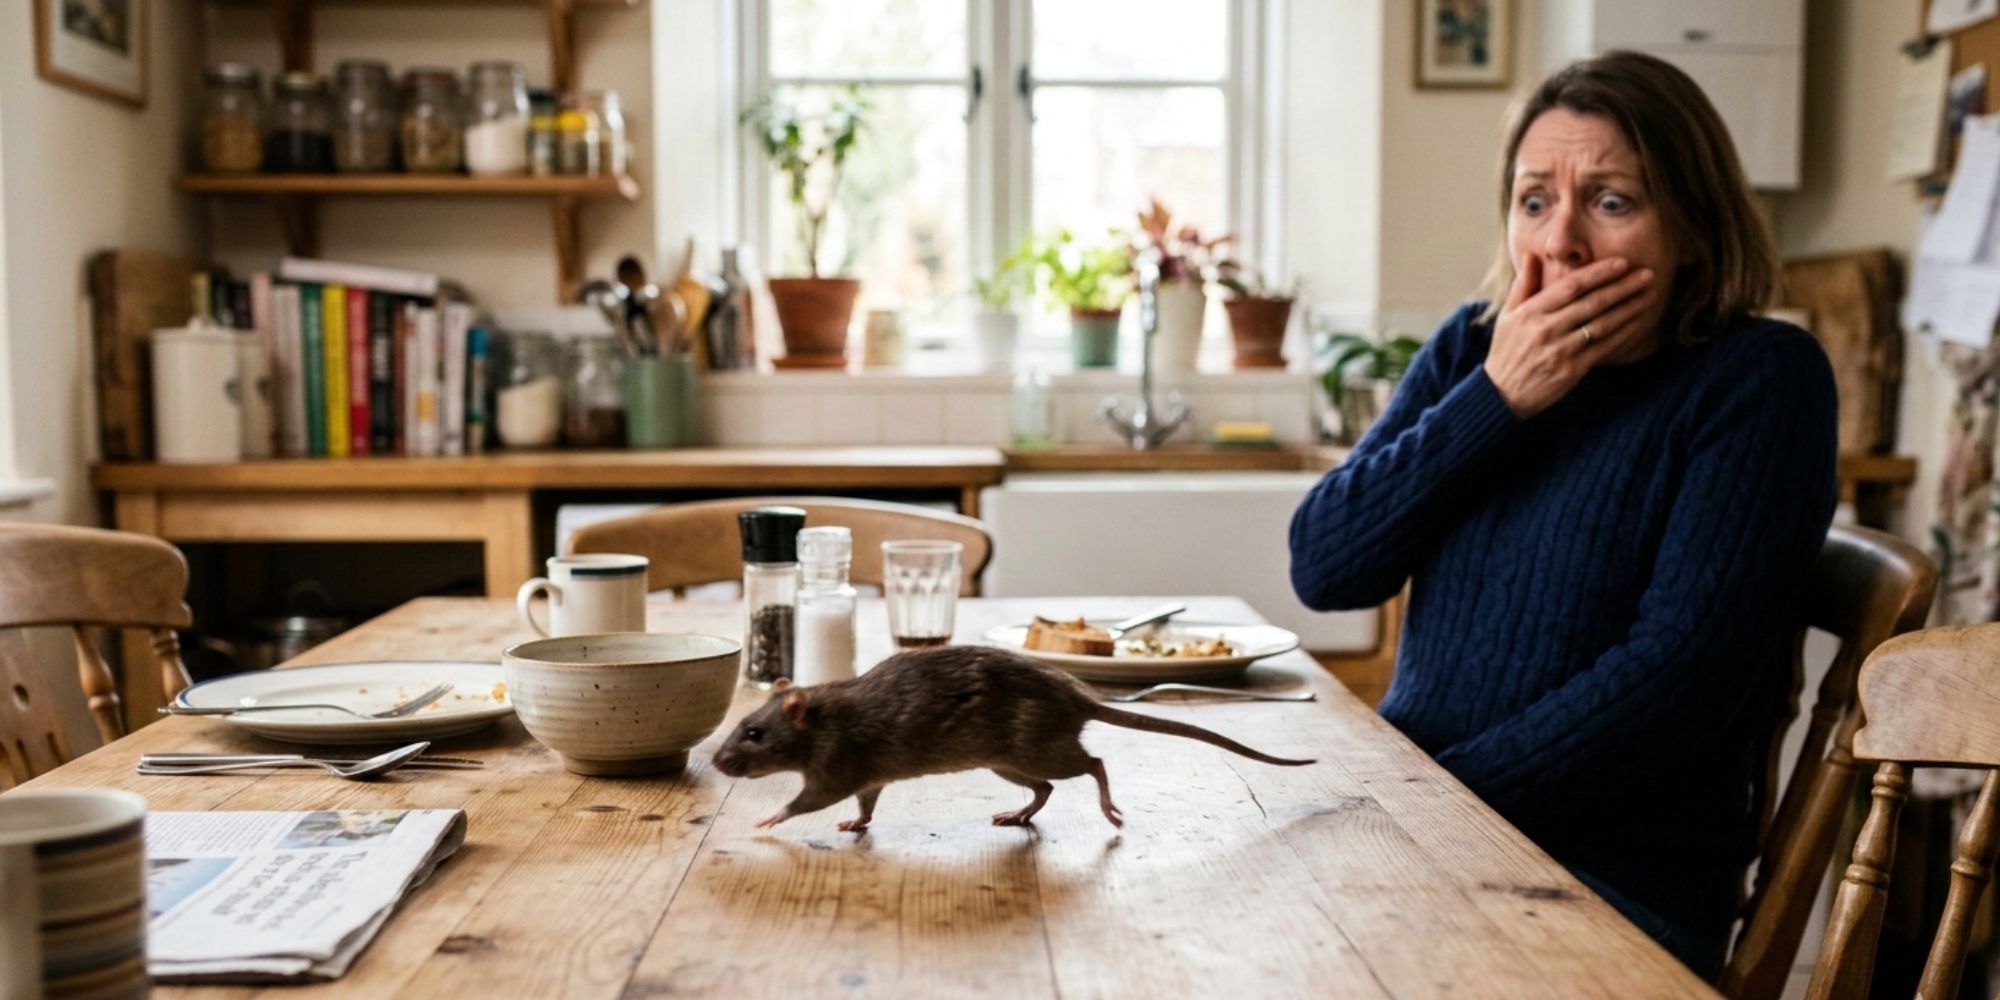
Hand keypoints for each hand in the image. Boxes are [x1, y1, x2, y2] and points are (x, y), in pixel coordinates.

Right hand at [1483, 254, 1658, 418]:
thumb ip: (1524, 283)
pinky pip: (1604, 348)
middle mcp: (1547, 329)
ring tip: (1650, 294)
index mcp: (1531, 312)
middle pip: (1592, 303)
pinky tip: (1639, 322)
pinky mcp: (1572, 370)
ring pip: (1603, 324)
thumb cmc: (1506, 350)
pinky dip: (1624, 334)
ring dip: (1630, 308)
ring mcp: (1561, 351)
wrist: (1502, 393)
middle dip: (1623, 287)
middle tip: (1647, 274)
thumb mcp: (1507, 314)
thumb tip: (1532, 254)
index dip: (1599, 273)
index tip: (1622, 262)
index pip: (1571, 286)